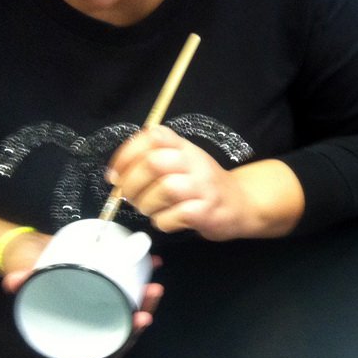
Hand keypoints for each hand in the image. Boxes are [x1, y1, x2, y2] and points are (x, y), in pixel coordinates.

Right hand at [1, 256, 164, 333]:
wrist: (39, 260)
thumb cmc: (38, 282)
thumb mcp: (31, 282)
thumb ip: (24, 284)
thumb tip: (13, 282)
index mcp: (76, 339)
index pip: (102, 353)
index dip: (121, 344)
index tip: (135, 325)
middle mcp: (95, 331)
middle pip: (123, 334)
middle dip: (141, 318)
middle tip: (150, 294)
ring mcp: (107, 315)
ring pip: (132, 318)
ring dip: (147, 303)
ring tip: (154, 286)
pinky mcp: (113, 298)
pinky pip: (132, 298)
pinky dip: (143, 286)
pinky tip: (154, 267)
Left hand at [107, 125, 292, 239]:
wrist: (242, 203)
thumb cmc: (204, 185)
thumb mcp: (183, 163)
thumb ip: (153, 161)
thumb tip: (116, 176)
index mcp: (184, 147)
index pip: (153, 136)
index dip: (127, 153)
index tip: (115, 173)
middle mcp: (194, 162)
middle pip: (153, 163)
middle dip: (131, 183)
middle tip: (130, 196)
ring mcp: (202, 186)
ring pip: (163, 190)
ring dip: (146, 204)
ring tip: (149, 209)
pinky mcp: (206, 211)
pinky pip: (174, 216)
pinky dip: (162, 221)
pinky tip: (167, 220)